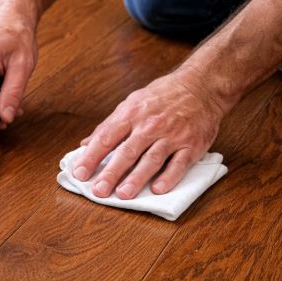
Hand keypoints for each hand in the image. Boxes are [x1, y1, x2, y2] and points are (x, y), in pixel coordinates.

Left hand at [73, 69, 231, 198]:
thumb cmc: (163, 96)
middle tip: (98, 191)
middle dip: (111, 173)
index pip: (106, 137)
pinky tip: (157, 190)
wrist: (202, 86)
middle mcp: (150, 125)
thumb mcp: (132, 103)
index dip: (91, 157)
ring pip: (151, 160)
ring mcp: (172, 135)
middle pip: (127, 152)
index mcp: (131, 114)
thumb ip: (109, 126)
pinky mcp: (191, 144)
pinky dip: (169, 177)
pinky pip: (179, 164)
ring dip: (137, 178)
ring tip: (123, 194)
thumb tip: (85, 144)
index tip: (79, 173)